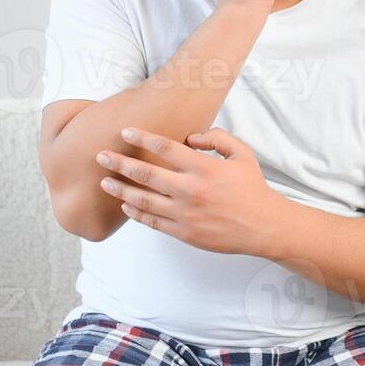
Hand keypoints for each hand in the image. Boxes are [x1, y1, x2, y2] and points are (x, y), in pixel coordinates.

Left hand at [97, 125, 282, 256]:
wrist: (264, 226)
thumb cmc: (252, 188)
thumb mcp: (242, 154)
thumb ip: (217, 138)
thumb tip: (190, 137)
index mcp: (204, 168)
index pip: (164, 148)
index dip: (141, 138)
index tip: (124, 132)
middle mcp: (191, 190)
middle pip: (146, 174)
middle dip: (119, 163)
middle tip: (101, 156)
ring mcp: (186, 214)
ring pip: (143, 200)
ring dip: (121, 189)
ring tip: (105, 182)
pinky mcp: (184, 233)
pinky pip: (153, 222)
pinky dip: (136, 212)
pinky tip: (126, 204)